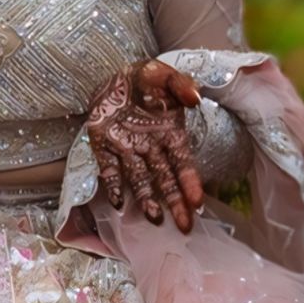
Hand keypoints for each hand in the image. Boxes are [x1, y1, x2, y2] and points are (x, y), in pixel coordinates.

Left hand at [85, 60, 205, 231]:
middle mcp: (151, 148)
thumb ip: (180, 85)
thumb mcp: (164, 75)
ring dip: (147, 199)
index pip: (183, 163)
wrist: (116, 77)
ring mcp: (128, 150)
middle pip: (165, 179)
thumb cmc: (147, 79)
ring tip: (155, 218)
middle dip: (176, 202)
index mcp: (170, 134)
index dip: (190, 182)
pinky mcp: (105, 148)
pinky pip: (110, 170)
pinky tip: (118, 202)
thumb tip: (195, 98)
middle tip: (186, 226)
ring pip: (140, 180)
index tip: (198, 201)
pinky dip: (113, 185)